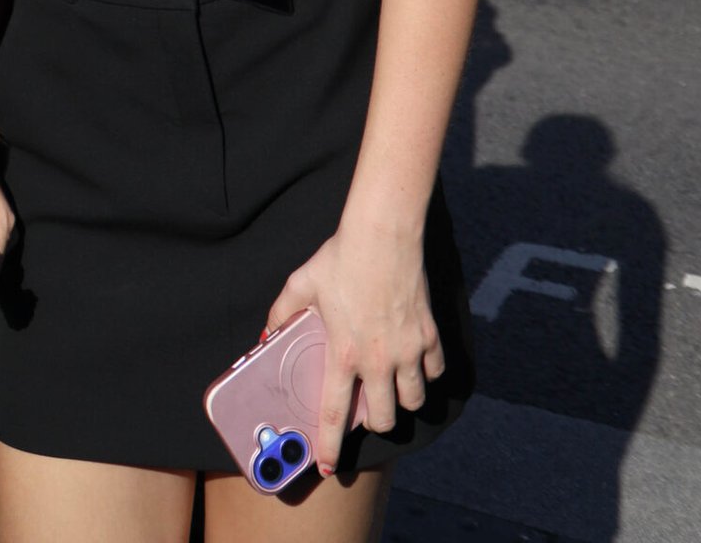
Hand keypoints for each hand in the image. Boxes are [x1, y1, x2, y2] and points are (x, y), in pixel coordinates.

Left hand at [267, 225, 442, 475]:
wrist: (383, 233)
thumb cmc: (340, 257)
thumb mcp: (302, 284)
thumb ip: (281, 312)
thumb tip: (266, 332)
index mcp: (343, 353)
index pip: (335, 415)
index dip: (331, 447)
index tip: (328, 467)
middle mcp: (378, 361)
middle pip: (384, 419)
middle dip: (375, 423)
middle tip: (367, 411)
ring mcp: (407, 350)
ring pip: (413, 401)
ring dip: (402, 401)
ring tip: (391, 388)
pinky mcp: (428, 335)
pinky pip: (434, 371)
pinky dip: (426, 374)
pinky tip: (414, 364)